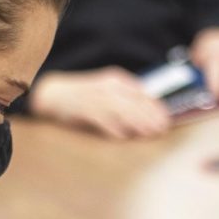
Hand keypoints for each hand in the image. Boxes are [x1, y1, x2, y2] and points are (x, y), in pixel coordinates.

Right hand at [27, 67, 170, 139]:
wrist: (53, 94)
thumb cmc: (83, 97)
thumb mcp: (107, 91)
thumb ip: (126, 100)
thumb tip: (148, 115)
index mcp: (117, 80)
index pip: (142, 93)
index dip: (155, 107)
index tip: (166, 119)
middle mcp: (108, 87)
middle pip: (135, 102)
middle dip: (150, 117)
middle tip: (161, 130)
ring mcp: (96, 97)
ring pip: (122, 110)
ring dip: (137, 123)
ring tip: (148, 134)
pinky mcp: (84, 109)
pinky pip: (102, 119)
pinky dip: (114, 128)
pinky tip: (124, 137)